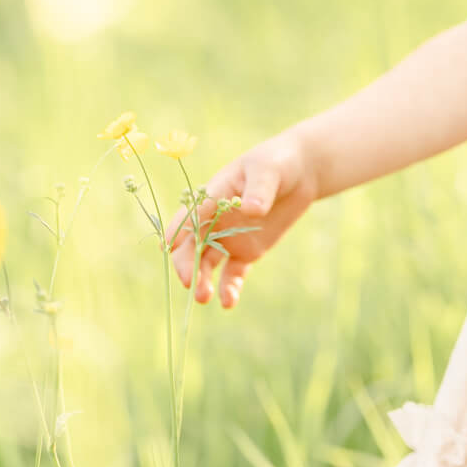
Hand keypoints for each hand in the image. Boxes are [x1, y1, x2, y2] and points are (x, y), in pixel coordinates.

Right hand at [162, 129, 320, 308]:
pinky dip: (229, 288)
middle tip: (189, 282)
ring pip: (208, 263)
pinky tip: (228, 302)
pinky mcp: (246, 252)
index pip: (190, 214)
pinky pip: (233, 273)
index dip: (178, 230)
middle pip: (191, 245)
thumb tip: (250, 209)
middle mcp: (214, 220)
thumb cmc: (277, 163)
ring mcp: (229, 238)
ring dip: (203, 280)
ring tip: (204, 298)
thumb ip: (259, 189)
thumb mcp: (268, 170)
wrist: (299, 174)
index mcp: (212, 195)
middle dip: (186, 264)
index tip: (167, 247)